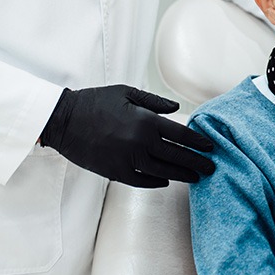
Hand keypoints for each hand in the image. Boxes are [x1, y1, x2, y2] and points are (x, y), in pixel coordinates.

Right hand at [40, 85, 214, 187]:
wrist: (63, 120)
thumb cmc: (95, 102)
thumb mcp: (126, 92)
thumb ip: (154, 101)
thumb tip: (177, 109)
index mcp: (146, 121)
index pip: (181, 135)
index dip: (198, 143)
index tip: (209, 147)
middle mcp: (140, 142)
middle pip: (177, 157)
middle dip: (196, 163)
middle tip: (210, 168)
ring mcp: (127, 160)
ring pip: (163, 172)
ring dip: (181, 175)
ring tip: (195, 178)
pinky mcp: (114, 172)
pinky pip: (141, 181)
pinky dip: (155, 182)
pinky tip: (165, 181)